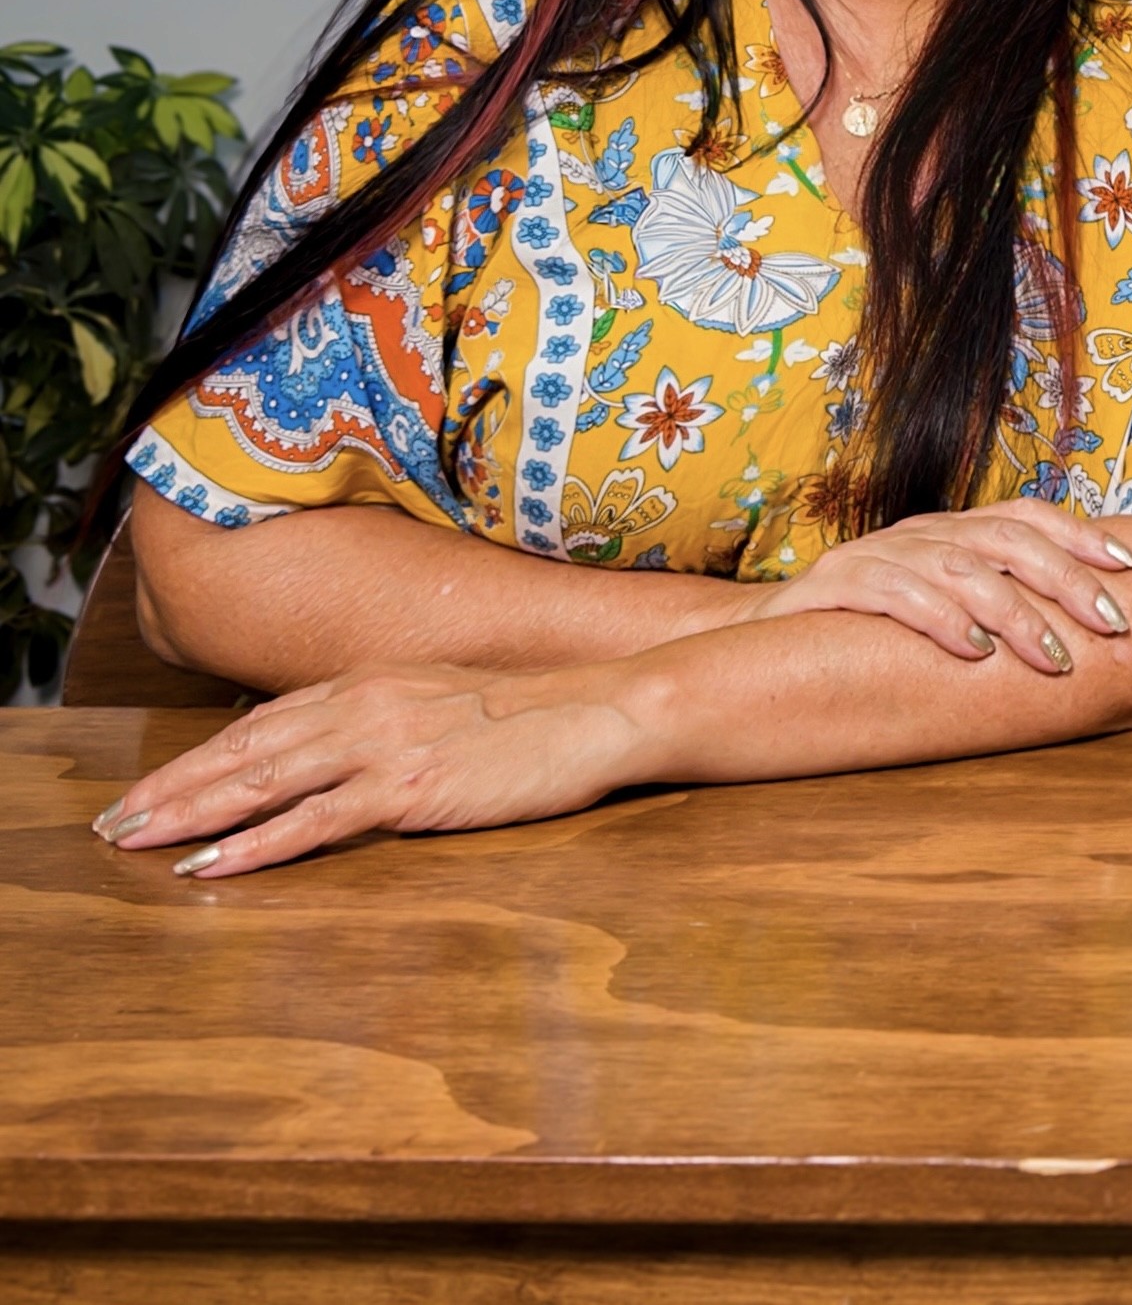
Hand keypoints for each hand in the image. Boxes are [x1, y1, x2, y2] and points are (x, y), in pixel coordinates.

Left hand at [90, 664, 644, 879]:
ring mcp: (387, 743)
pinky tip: (213, 866)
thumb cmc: (538, 715)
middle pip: (247, 749)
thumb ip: (388, 720)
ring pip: (265, 780)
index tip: (150, 789)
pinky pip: (315, 821)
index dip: (200, 757)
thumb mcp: (447, 704)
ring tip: (138, 842)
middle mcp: (368, 703)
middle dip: (173, 788)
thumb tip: (338, 751)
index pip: (263, 722)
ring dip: (193, 814)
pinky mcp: (410, 786)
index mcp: (374, 681)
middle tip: (113, 824)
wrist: (603, 710)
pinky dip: (256, 844)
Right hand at [733, 499, 1131, 673]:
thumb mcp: (937, 608)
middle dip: (1067, 581)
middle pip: (1007, 540)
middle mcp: (921, 533)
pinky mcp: (837, 586)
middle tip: (1113, 627)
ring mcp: (878, 554)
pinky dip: (939, 620)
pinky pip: (895, 594)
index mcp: (950, 531)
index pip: (1026, 516)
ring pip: (960, 568)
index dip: (1080, 535)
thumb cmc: (868, 633)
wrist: (762, 637)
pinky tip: (973, 651)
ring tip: (1055, 657)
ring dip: (1015, 613)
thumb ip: (993, 604)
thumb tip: (1077, 628)